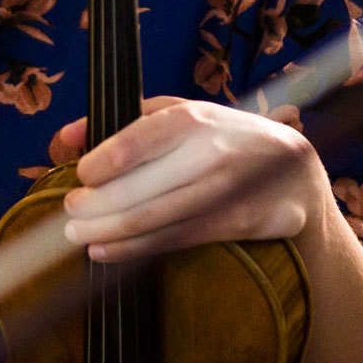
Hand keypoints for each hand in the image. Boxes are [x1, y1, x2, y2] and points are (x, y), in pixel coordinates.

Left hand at [56, 96, 329, 261]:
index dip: (97, 166)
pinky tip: (105, 250)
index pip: (133, 143)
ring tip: (77, 236)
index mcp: (192, 117)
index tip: (79, 176)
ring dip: (108, 231)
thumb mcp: (184, 112)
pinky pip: (173, 240)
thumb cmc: (227, 137)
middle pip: (138, 189)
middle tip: (69, 213)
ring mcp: (223, 191)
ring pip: (153, 219)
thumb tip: (65, 136)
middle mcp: (208, 153)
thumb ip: (126, 121)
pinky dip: (133, 249)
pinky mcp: (234, 224)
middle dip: (93, 206)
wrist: (296, 170)